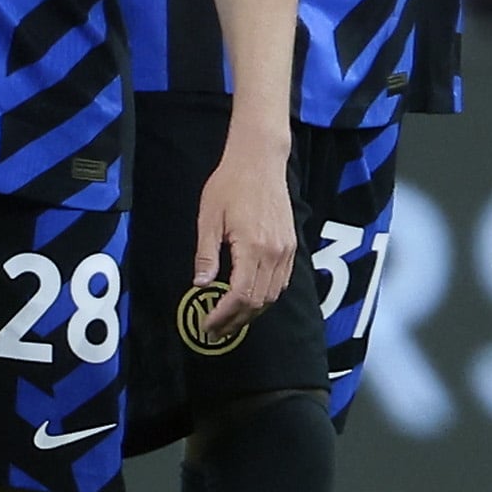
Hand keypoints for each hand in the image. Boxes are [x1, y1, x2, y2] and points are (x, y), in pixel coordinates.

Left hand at [192, 129, 296, 333]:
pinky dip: (266, 298)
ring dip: (251, 313)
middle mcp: (274, 253)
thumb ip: (206, 254)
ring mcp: (286, 250)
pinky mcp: (291, 245)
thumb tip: (200, 285)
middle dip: (235, 321)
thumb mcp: (208, 218)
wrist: (259, 160)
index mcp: (253, 247)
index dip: (223, 315)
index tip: (207, 324)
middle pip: (258, 302)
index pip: (240, 296)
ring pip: (272, 296)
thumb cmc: (230, 184)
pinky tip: (250, 300)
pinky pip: (282, 282)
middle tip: (215, 330)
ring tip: (230, 321)